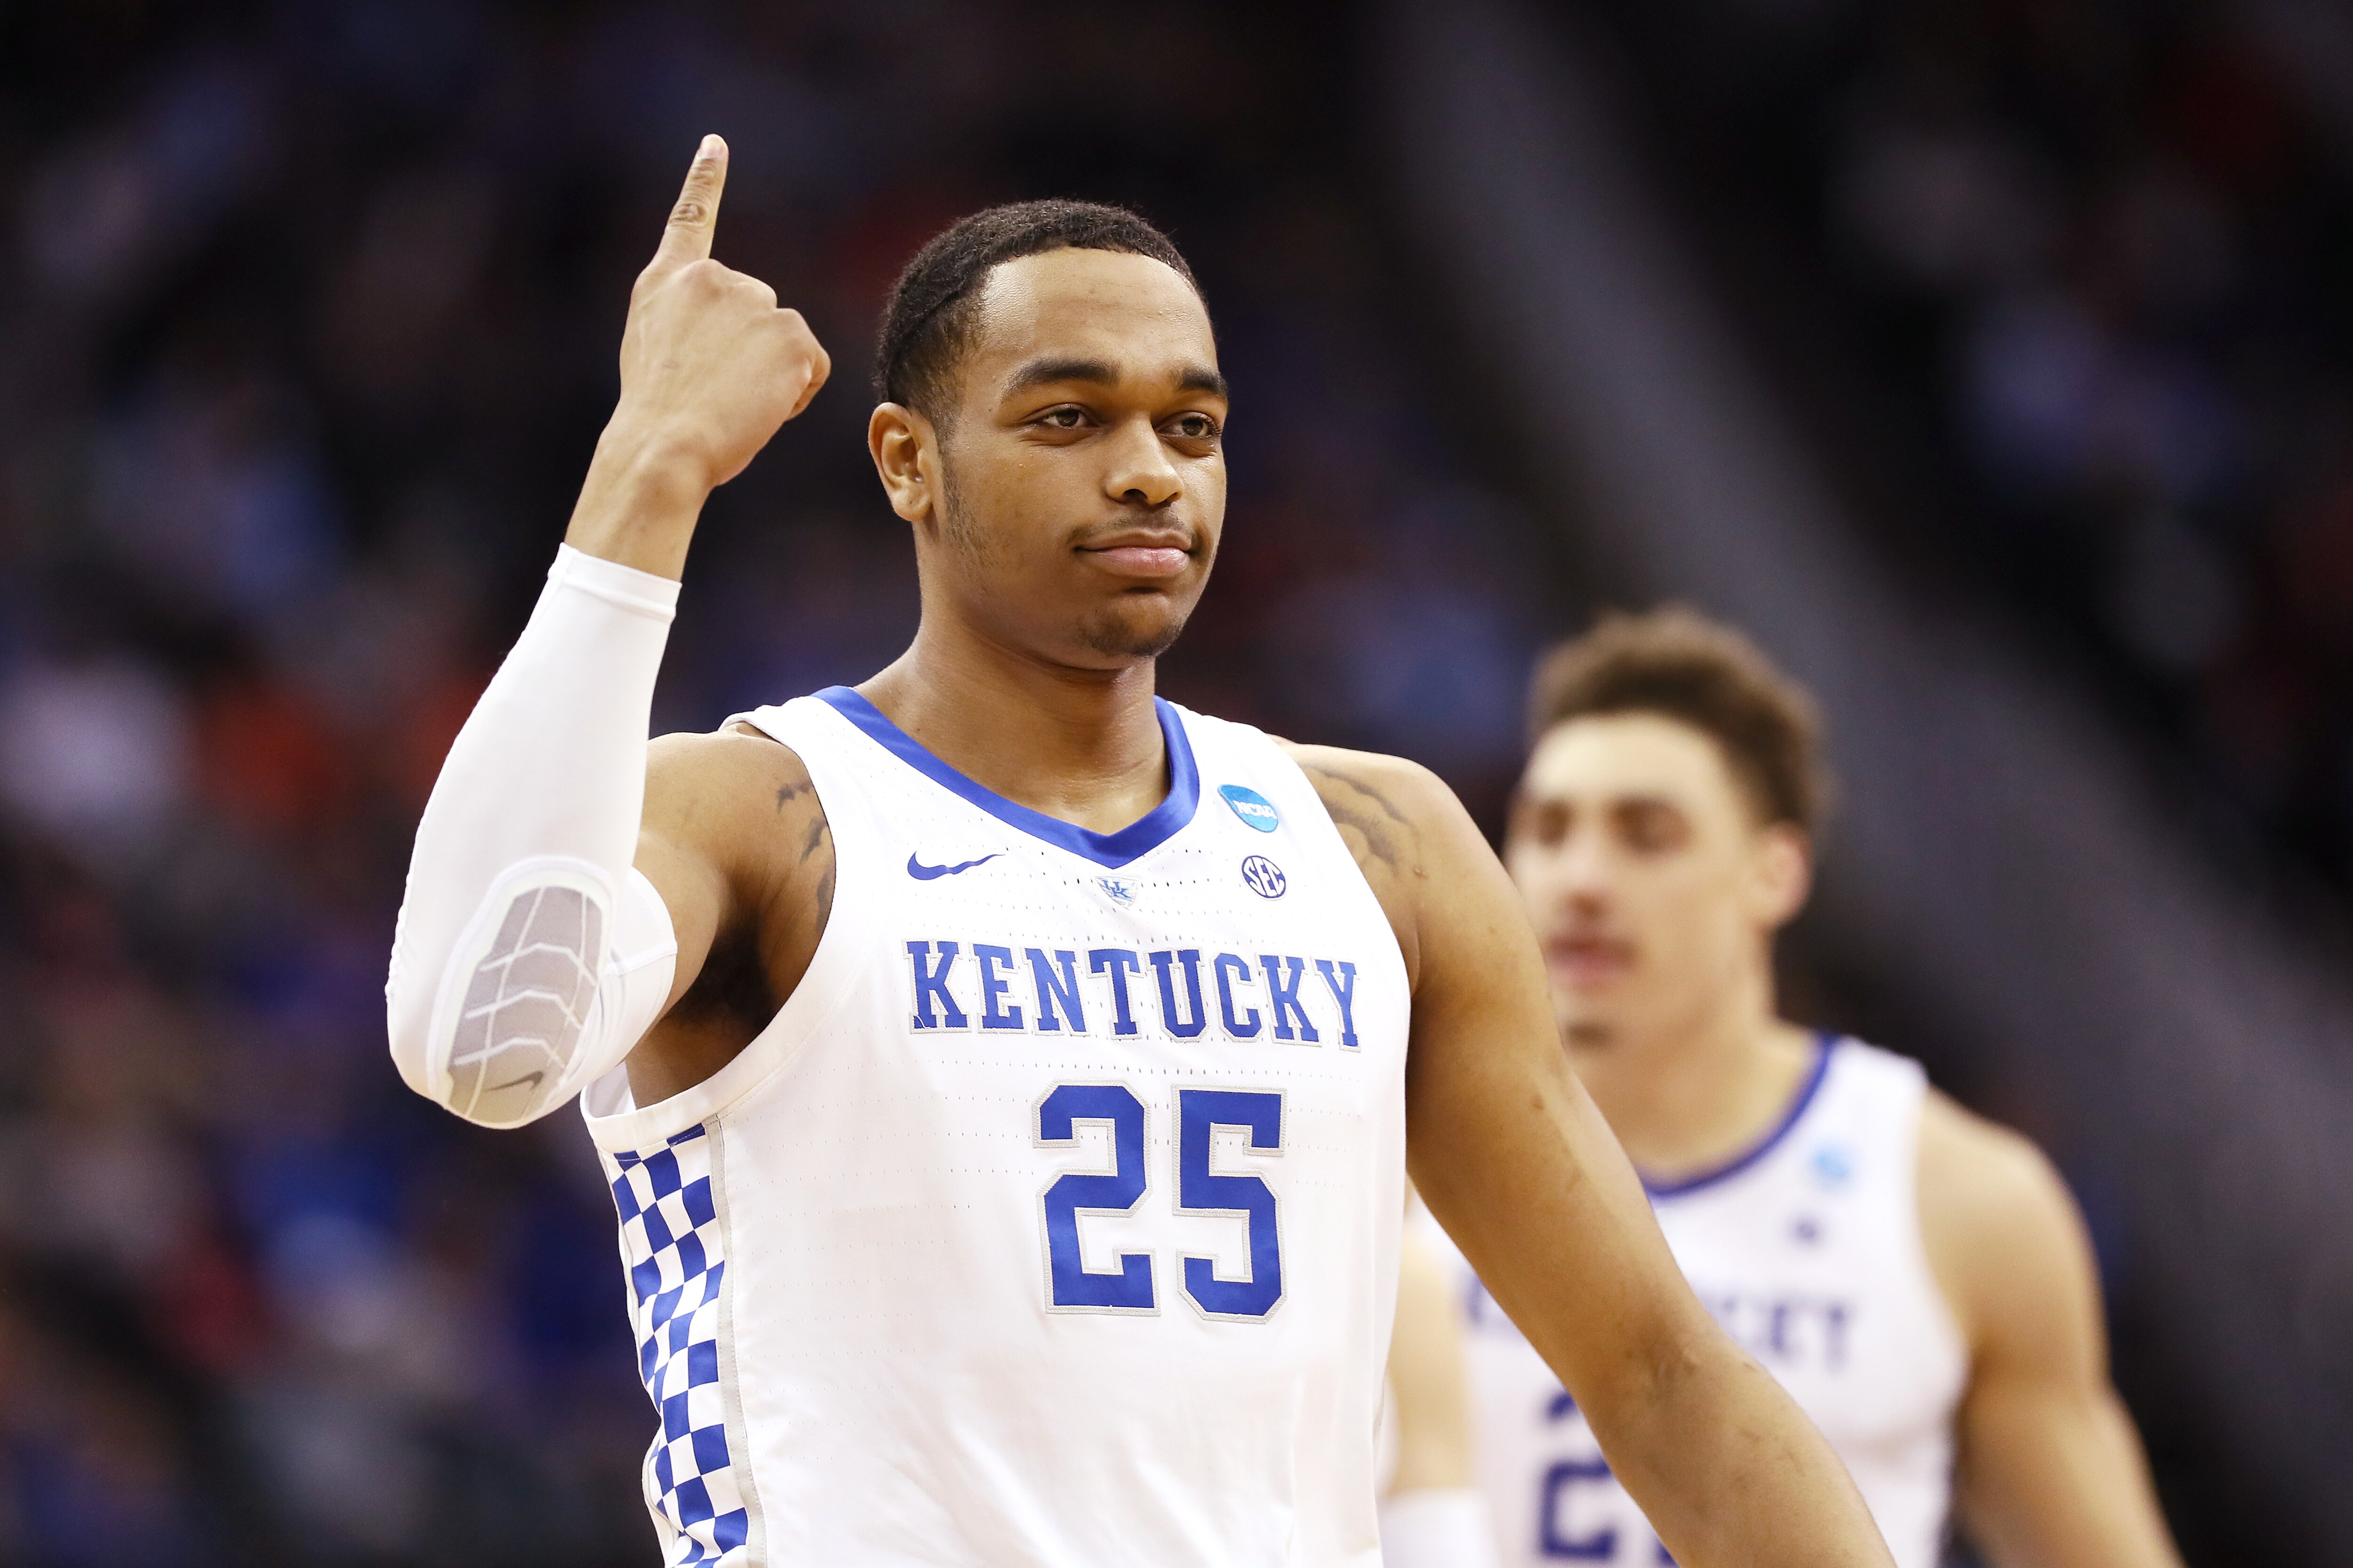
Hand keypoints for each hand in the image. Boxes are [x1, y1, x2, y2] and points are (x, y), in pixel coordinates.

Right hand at [569, 135, 830, 574]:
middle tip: (713, 390)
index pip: (690, 220)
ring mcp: (755, 300)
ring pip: (785, 340)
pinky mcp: (793, 333)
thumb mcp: (656, 351)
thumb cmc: (657, 418)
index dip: (704, 181)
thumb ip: (689, 322)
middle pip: (757, 310)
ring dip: (773, 373)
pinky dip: (798, 391)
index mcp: (669, 283)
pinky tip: (761, 406)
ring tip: (730, 401)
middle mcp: (713, 278)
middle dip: (749, 350)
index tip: (715, 144)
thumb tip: (732, 338)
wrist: (664, 444)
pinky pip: (813, 365)